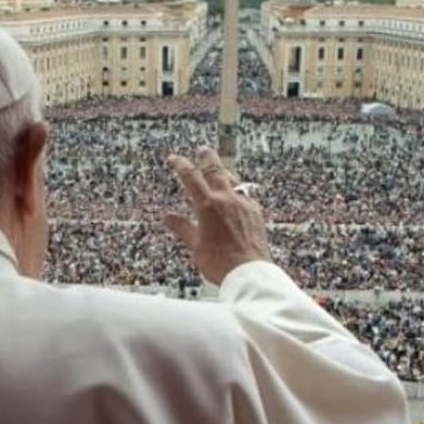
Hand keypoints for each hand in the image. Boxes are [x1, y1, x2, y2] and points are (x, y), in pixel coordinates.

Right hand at [162, 147, 270, 284]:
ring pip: (233, 180)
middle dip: (207, 157)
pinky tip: (236, 196)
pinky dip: (238, 191)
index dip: (181, 165)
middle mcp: (227, 200)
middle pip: (216, 169)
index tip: (174, 158)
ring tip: (219, 170)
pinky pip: (246, 195)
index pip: (191, 177)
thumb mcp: (195, 245)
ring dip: (224, 172)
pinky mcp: (256, 213)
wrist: (248, 273)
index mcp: (208, 205)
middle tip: (202, 150)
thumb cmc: (219, 262)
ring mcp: (244, 204)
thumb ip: (182, 227)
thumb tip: (168, 217)